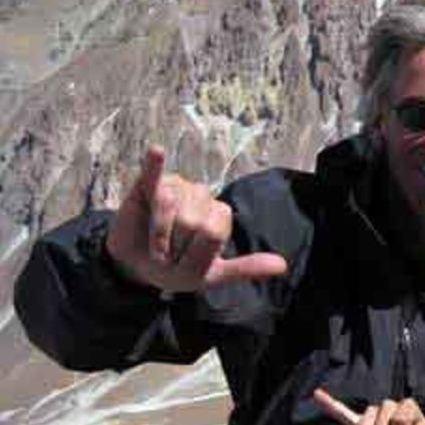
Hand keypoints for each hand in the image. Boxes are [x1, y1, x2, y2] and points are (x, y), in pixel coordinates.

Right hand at [105, 145, 287, 291]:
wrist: (140, 267)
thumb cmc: (179, 268)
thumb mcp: (214, 274)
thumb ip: (245, 267)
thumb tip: (283, 266)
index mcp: (219, 214)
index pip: (214, 230)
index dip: (195, 251)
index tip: (186, 260)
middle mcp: (201, 196)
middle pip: (192, 219)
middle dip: (175, 244)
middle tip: (168, 252)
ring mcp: (175, 188)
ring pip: (170, 205)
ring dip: (158, 233)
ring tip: (156, 240)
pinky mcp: (147, 186)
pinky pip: (152, 173)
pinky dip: (154, 163)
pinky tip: (157, 151)